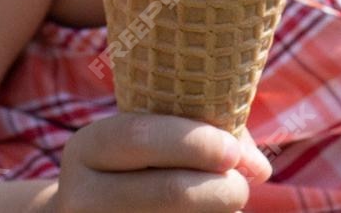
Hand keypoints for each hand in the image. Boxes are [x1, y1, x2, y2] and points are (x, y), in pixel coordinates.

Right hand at [52, 111, 271, 211]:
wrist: (92, 211)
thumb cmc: (138, 166)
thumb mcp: (152, 140)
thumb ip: (204, 136)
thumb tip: (259, 168)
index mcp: (88, 147)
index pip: (142, 137)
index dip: (195, 142)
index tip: (232, 152)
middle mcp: (81, 194)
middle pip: (167, 191)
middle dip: (220, 188)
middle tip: (241, 187)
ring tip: (230, 206)